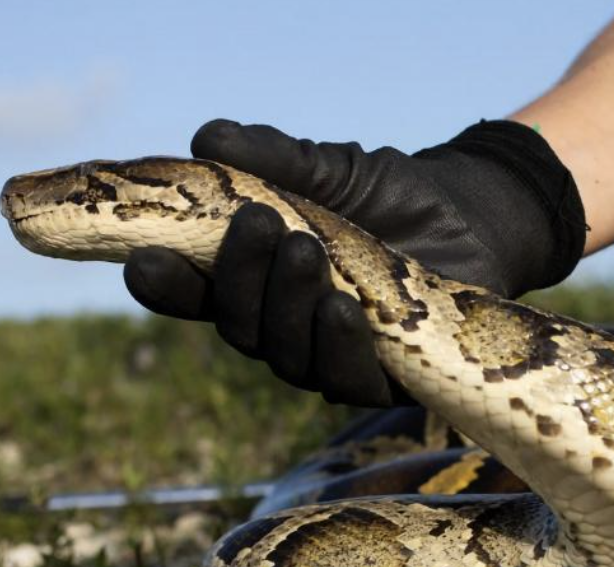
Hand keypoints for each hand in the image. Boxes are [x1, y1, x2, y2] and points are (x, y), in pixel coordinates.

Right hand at [125, 119, 584, 405]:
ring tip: (305, 252)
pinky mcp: (383, 381)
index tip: (142, 261)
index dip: (164, 286)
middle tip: (259, 223)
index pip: (193, 294)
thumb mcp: (330, 169)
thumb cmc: (388, 195)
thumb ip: (274, 158)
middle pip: (239, 326)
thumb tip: (209, 139)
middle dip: (241, 277)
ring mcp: (329, 359)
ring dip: (289, 307)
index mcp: (254, 283)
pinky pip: (348, 380)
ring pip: (287, 357)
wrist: (471, 217)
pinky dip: (340, 345)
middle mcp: (282, 328)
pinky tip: (343, 307)